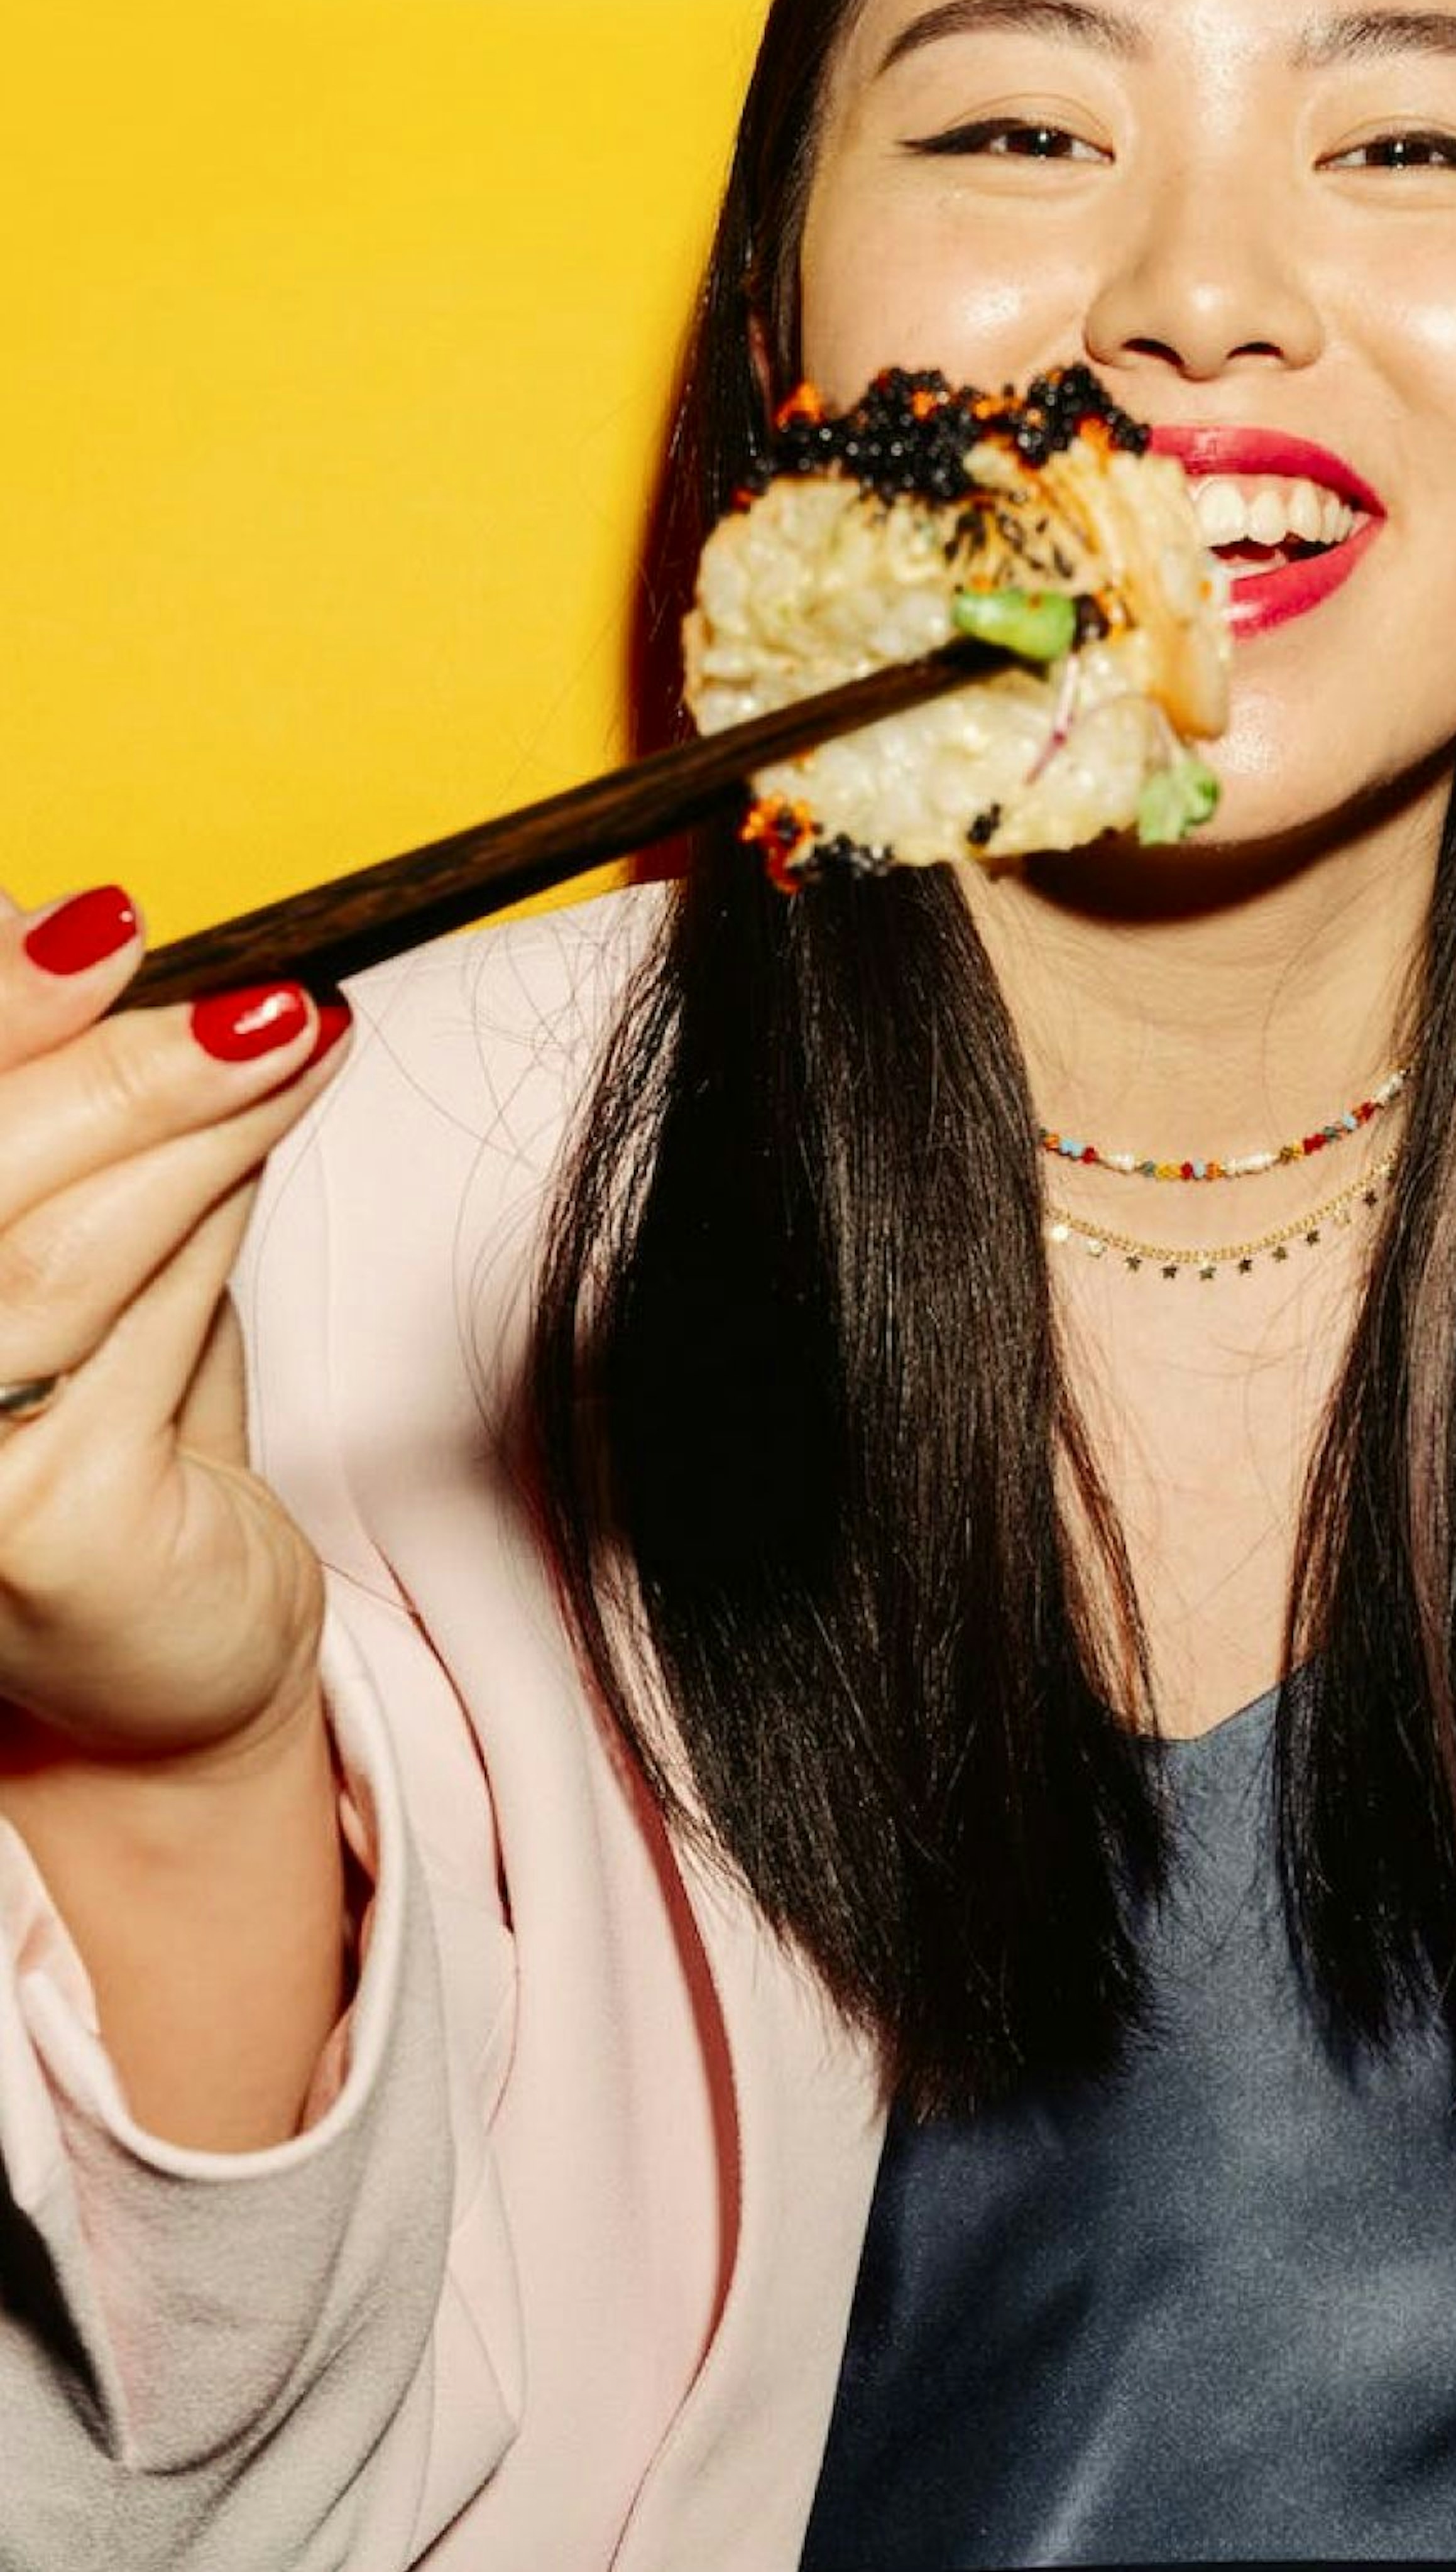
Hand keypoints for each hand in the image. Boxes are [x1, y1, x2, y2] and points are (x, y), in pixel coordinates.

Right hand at [0, 885, 351, 1765]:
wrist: (165, 1664)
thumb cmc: (110, 1445)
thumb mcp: (82, 1263)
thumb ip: (63, 1128)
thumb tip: (72, 924)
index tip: (91, 917)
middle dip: (84, 1058)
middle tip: (193, 957)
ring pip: (47, 1248)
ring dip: (182, 1119)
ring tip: (292, 1028)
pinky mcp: (37, 1530)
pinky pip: (137, 1334)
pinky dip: (206, 1222)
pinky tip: (268, 1142)